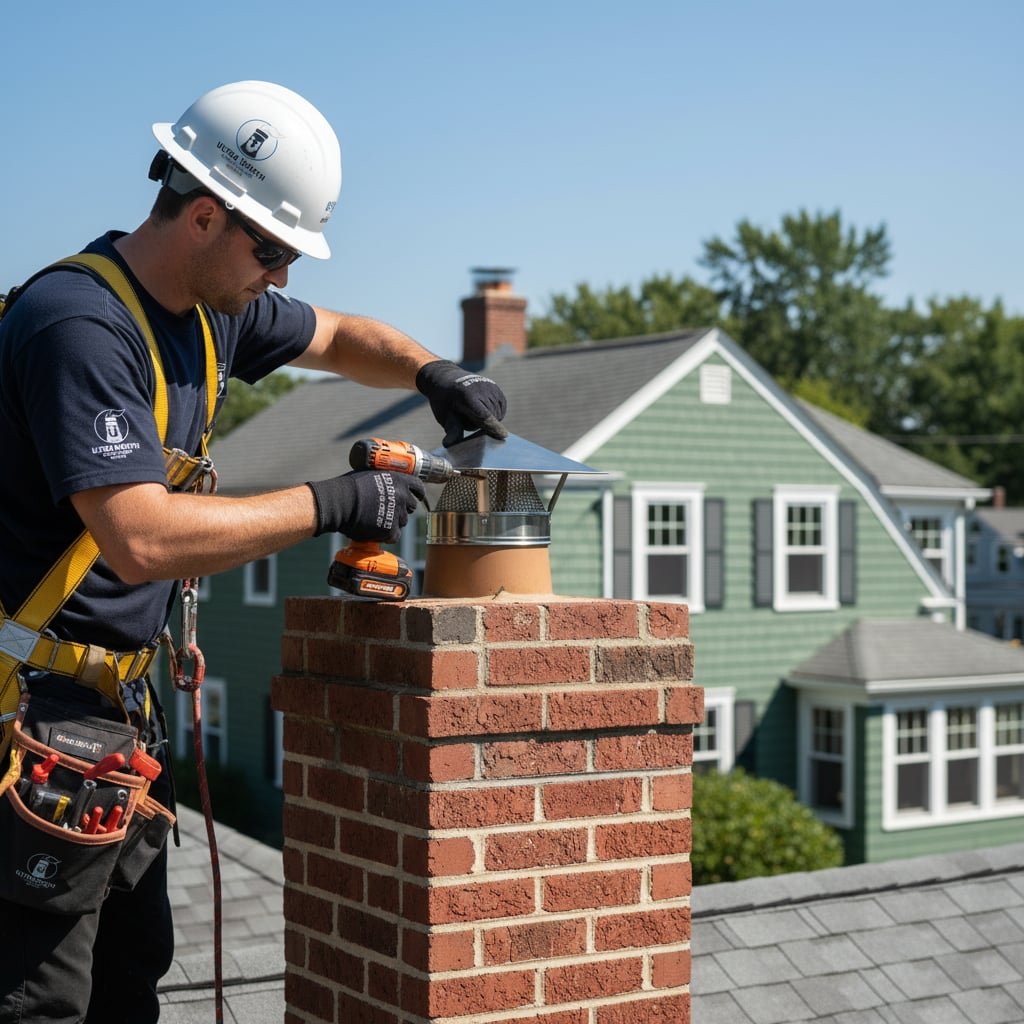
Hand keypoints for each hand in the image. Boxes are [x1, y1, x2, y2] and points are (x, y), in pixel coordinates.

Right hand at [307, 470, 425, 539]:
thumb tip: (386, 485)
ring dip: (393, 522)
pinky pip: (394, 536)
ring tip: (376, 521)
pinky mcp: (391, 530)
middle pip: (411, 507)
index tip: (416, 496)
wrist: (340, 502)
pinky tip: (375, 532)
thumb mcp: (371, 475)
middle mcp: (402, 496)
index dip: (417, 493)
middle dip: (402, 509)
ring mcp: (398, 514)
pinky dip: (386, 535)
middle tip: (388, 511)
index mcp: (399, 480)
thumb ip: (385, 481)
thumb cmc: (348, 487)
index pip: (418, 487)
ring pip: (402, 522)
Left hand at [415, 359, 508, 446]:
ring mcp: (490, 386)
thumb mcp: (444, 416)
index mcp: (467, 396)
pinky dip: (494, 412)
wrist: (446, 379)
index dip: (493, 426)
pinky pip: (501, 408)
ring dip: (489, 419)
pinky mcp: (496, 387)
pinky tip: (482, 408)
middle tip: (465, 415)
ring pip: (498, 414)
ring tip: (473, 410)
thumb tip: (448, 444)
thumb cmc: (444, 401)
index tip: (503, 435)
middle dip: (482, 424)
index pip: (484, 416)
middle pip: (491, 417)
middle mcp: (481, 389)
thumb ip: (452, 430)